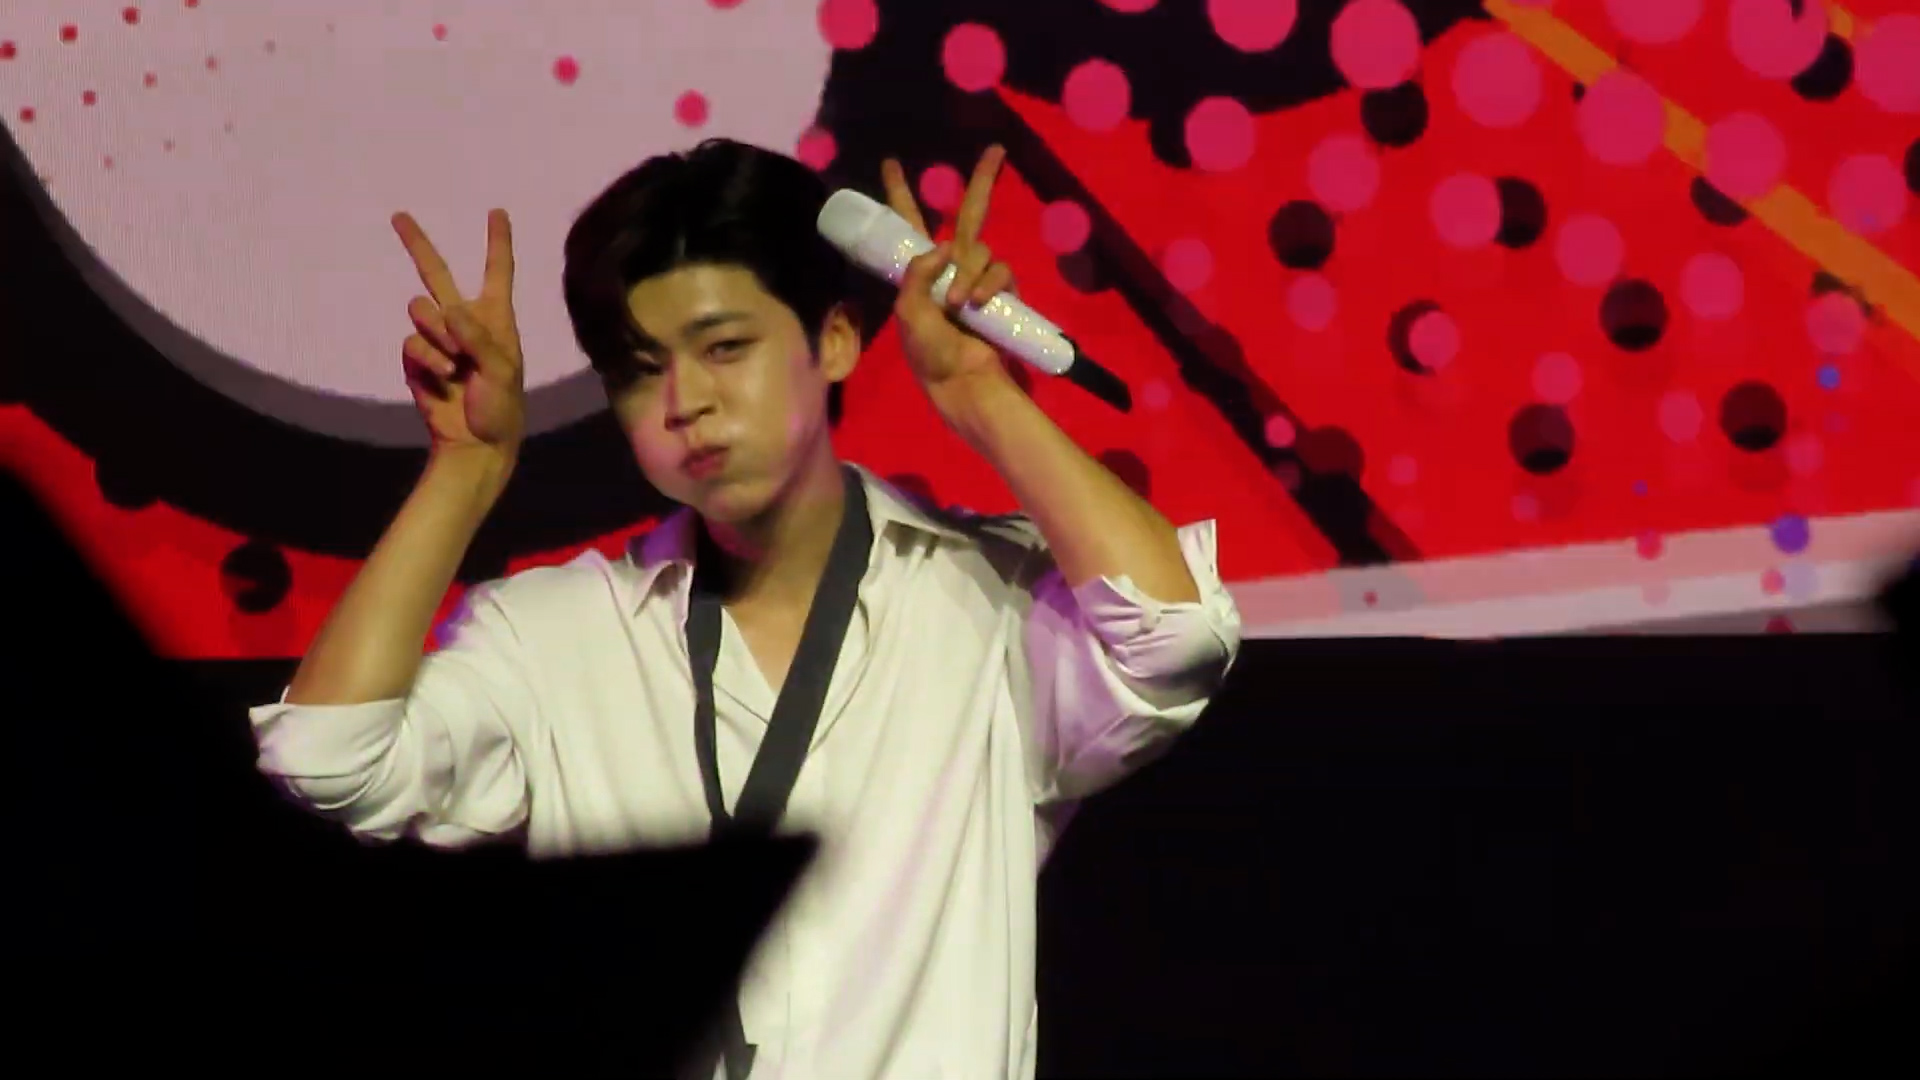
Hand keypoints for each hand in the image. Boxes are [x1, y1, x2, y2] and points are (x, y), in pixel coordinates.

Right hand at [392, 208, 525, 456]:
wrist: (475, 442)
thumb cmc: (501, 406)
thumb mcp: (502, 371)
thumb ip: (479, 338)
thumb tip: (451, 311)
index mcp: (495, 318)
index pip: (497, 271)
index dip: (497, 241)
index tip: (497, 212)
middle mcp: (464, 321)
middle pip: (436, 274)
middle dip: (417, 244)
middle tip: (398, 215)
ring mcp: (437, 338)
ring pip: (420, 311)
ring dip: (436, 336)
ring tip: (455, 367)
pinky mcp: (416, 358)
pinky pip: (411, 343)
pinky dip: (425, 360)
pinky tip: (442, 380)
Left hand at [881, 146, 1021, 415]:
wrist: (963, 385)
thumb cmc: (929, 355)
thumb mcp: (908, 313)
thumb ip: (918, 275)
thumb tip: (945, 249)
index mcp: (921, 272)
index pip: (909, 225)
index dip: (900, 195)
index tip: (892, 163)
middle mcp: (952, 268)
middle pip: (970, 214)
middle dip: (982, 181)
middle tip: (995, 150)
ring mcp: (980, 280)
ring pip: (980, 249)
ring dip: (969, 273)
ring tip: (958, 305)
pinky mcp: (1005, 295)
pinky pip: (1001, 272)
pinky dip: (987, 285)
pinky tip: (976, 305)